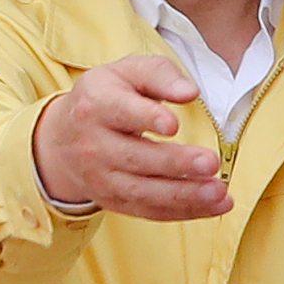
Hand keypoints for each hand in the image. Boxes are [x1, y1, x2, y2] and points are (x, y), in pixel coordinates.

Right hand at [33, 49, 235, 221]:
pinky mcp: (113, 201)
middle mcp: (93, 145)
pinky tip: (215, 205)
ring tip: (219, 190)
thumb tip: (189, 92)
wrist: (64, 137)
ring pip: (143, 191)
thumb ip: (160, 75)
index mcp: (96, 104)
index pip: (120, 112)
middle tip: (210, 162)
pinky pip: (150, 211)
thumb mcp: (128, 72)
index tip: (173, 125)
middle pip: (135, 158)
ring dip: (184, 195)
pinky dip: (185, 212)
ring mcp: (101, 178)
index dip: (146, 118)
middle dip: (175, 163)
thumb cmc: (109, 96)